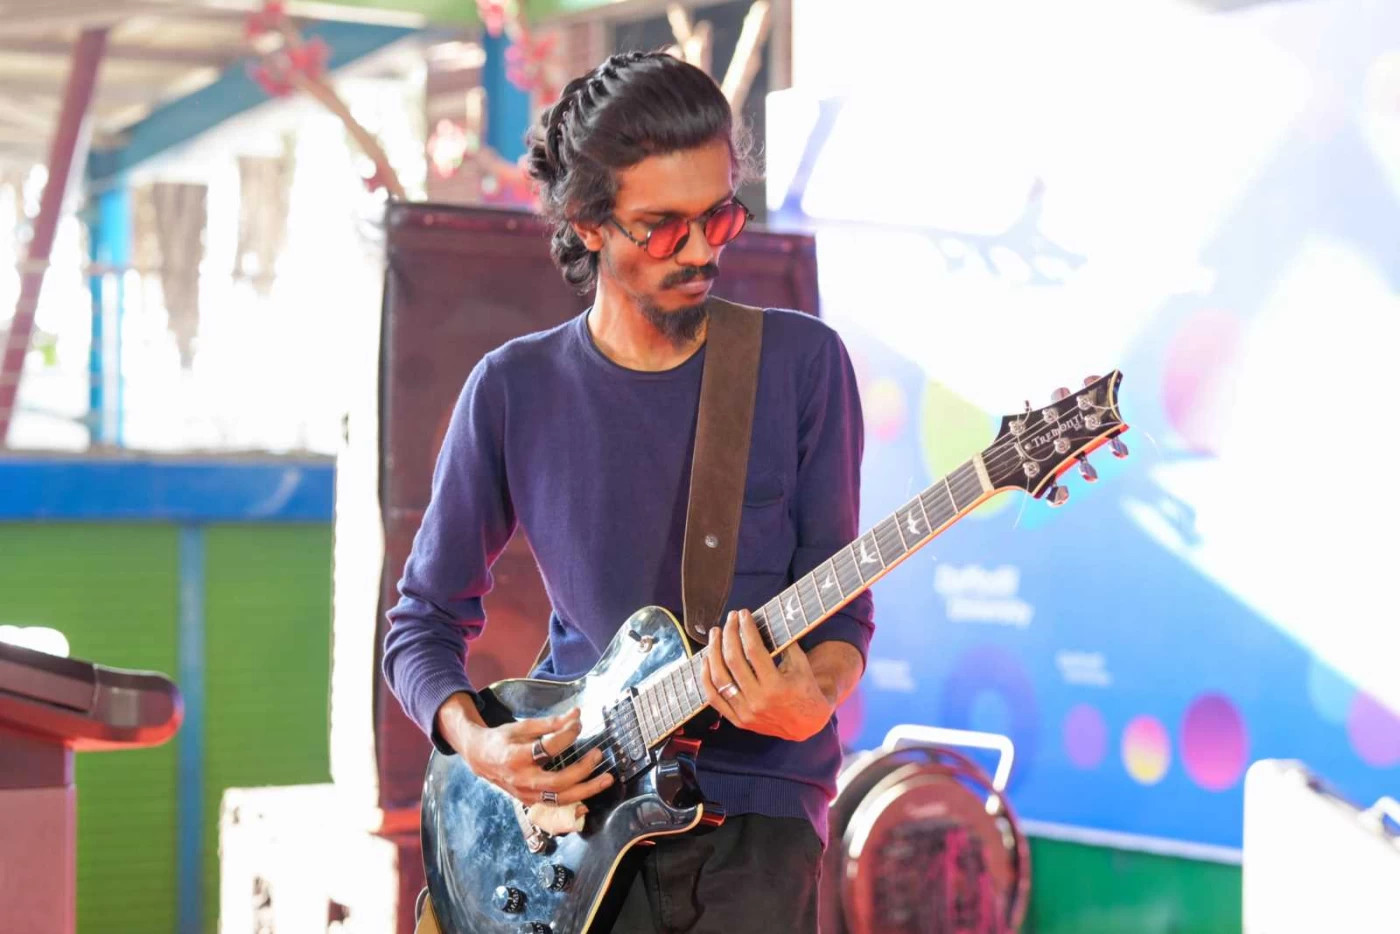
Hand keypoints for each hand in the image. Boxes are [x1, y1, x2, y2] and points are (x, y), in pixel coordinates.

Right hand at [435, 695, 614, 805]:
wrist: (480, 758)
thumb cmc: (502, 739)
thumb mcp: (523, 726)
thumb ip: (551, 723)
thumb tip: (576, 715)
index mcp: (516, 757)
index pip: (548, 748)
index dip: (567, 735)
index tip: (577, 724)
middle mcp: (521, 780)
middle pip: (559, 781)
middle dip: (583, 769)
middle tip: (598, 754)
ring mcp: (525, 794)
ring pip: (561, 798)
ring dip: (587, 790)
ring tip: (606, 779)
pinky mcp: (530, 802)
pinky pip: (556, 806)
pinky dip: (575, 803)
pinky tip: (590, 798)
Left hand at [700, 610, 834, 741]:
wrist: (806, 725)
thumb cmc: (806, 690)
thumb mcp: (802, 666)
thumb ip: (784, 645)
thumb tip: (764, 622)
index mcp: (776, 686)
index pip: (754, 650)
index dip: (746, 628)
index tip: (744, 614)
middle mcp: (758, 701)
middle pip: (733, 661)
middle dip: (729, 635)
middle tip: (730, 619)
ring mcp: (745, 713)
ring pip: (719, 678)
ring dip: (713, 652)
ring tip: (715, 634)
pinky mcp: (737, 720)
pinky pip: (714, 698)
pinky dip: (706, 677)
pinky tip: (707, 659)